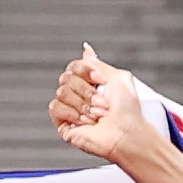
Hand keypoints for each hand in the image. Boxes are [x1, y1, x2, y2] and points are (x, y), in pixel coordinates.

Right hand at [50, 48, 157, 169]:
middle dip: (87, 91)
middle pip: (66, 78)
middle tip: (103, 104)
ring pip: (61, 92)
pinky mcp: (63, 124)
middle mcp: (78, 95)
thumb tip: (86, 49)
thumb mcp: (118, 76)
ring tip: (98, 114)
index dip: (87, 72)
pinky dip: (71, 113)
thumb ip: (98, 63)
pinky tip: (85, 121)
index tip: (103, 81)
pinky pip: (55, 108)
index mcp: (90, 84)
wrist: (125, 133)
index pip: (74, 67)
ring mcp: (70, 109)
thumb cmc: (127, 110)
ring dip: (83, 104)